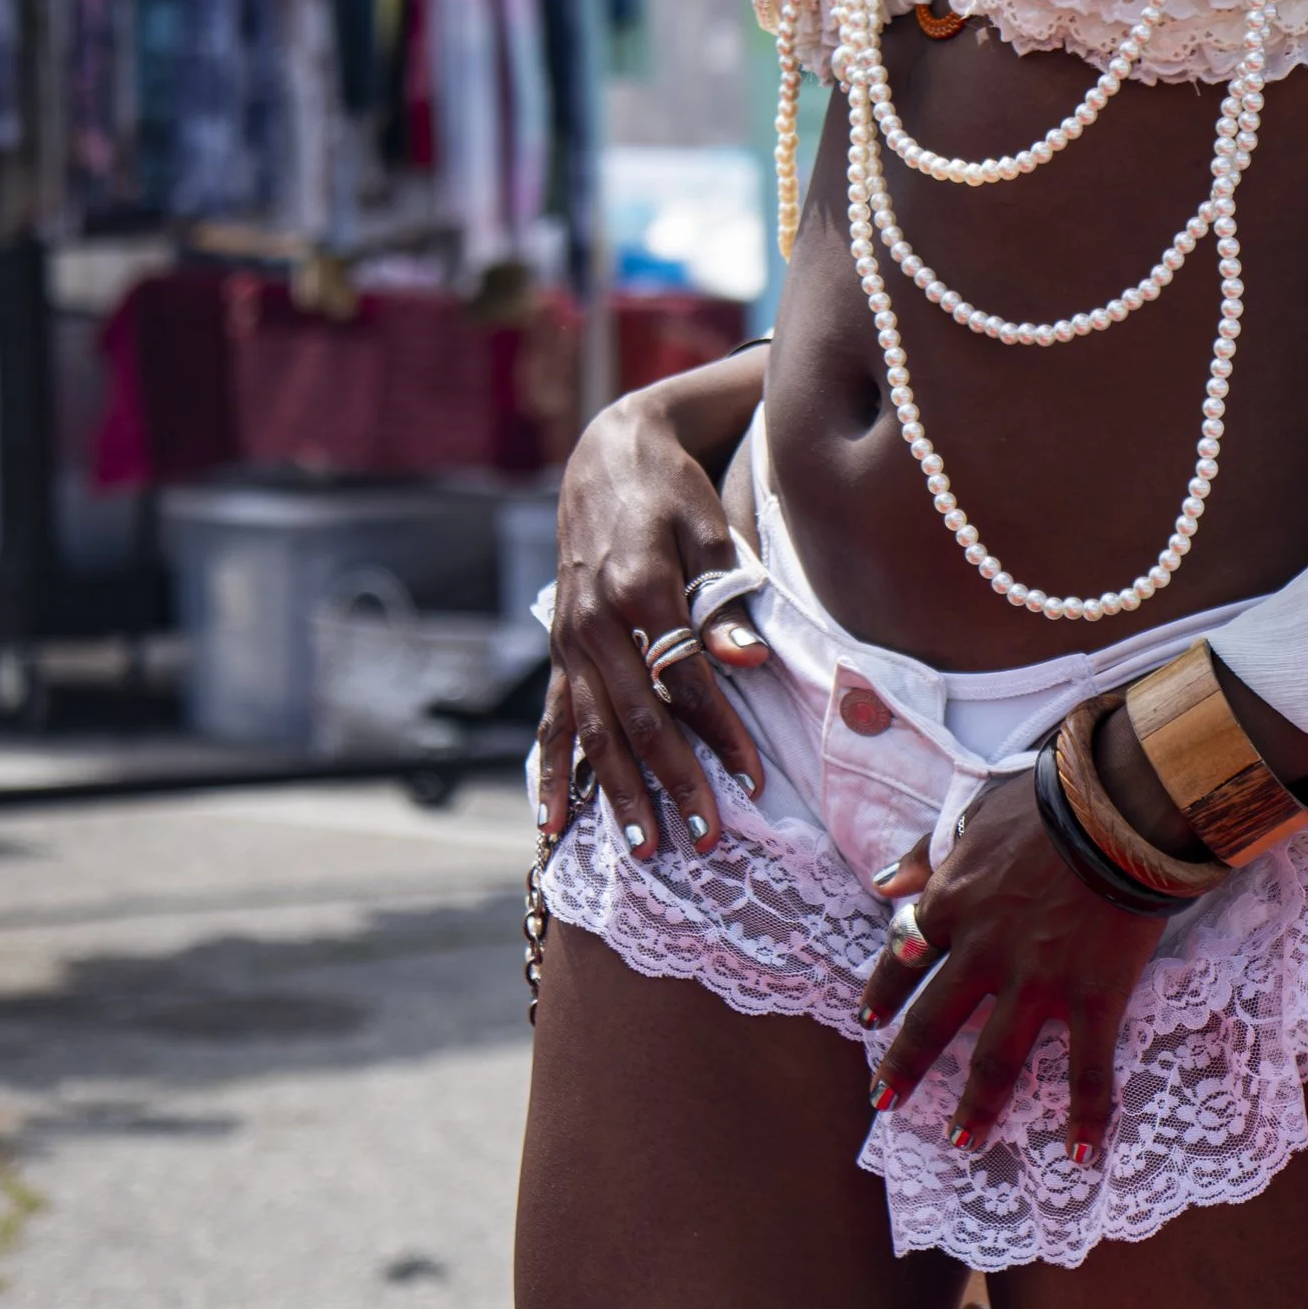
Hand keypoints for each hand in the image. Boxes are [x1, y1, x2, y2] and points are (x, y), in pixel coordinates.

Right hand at [536, 381, 770, 862]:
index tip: (755, 778)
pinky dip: (553, 771)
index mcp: (640, 588)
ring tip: (645, 850)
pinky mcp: (559, 649)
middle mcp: (596, 621)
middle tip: (707, 841)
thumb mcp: (708, 528)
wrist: (607, 458)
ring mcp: (570, 640)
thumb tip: (747, 661)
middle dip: (673, 782)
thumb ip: (725, 596)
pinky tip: (553, 822)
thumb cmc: (673, 492)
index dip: (722, 731)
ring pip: (595, 730)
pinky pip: (554, 719)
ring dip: (618, 792)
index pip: (687, 678)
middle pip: (638, 718)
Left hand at [856, 772, 1167, 1161]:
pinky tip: (1080, 1154)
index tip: (866, 1022)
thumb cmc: (1047, 802)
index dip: (882, 993)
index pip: (901, 957)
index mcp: (952, 905)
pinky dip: (1085, 1116)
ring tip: (964, 1141)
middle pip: (932, 1021)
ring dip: (978, 1105)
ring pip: (996, 1059)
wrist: (1116, 808)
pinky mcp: (1093, 998)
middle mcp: (982, 953)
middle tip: (884, 1103)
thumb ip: (927, 854)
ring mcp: (1037, 982)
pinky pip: (1088, 1070)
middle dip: (905, 1066)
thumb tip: (882, 882)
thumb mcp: (974, 817)